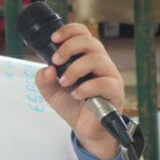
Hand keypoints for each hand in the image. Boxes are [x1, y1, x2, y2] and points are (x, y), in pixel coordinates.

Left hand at [34, 22, 124, 157]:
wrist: (85, 128)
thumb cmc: (72, 105)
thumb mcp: (51, 91)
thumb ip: (44, 79)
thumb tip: (47, 68)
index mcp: (86, 56)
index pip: (83, 33)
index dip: (69, 30)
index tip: (53, 38)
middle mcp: (100, 62)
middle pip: (90, 41)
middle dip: (69, 48)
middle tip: (56, 60)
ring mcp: (110, 76)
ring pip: (97, 60)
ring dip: (76, 69)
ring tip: (64, 82)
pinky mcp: (115, 92)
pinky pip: (104, 83)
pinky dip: (86, 88)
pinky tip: (77, 95)